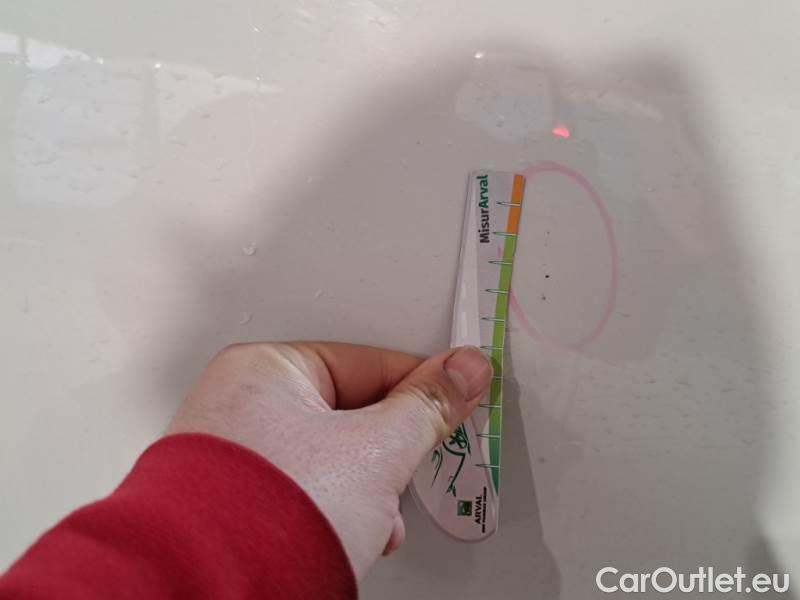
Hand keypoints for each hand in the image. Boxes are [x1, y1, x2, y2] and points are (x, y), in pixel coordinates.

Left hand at [167, 342, 491, 579]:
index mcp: (266, 368)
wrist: (213, 593)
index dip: (421, 385)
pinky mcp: (234, 497)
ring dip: (367, 487)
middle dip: (390, 450)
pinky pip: (304, 485)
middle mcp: (240, 402)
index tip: (457, 396)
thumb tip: (462, 372)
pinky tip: (351, 532)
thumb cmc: (270, 515)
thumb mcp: (376, 452)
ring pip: (330, 455)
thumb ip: (427, 407)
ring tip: (376, 515)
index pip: (369, 361)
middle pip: (350, 411)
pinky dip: (335, 506)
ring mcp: (234, 452)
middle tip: (414, 463)